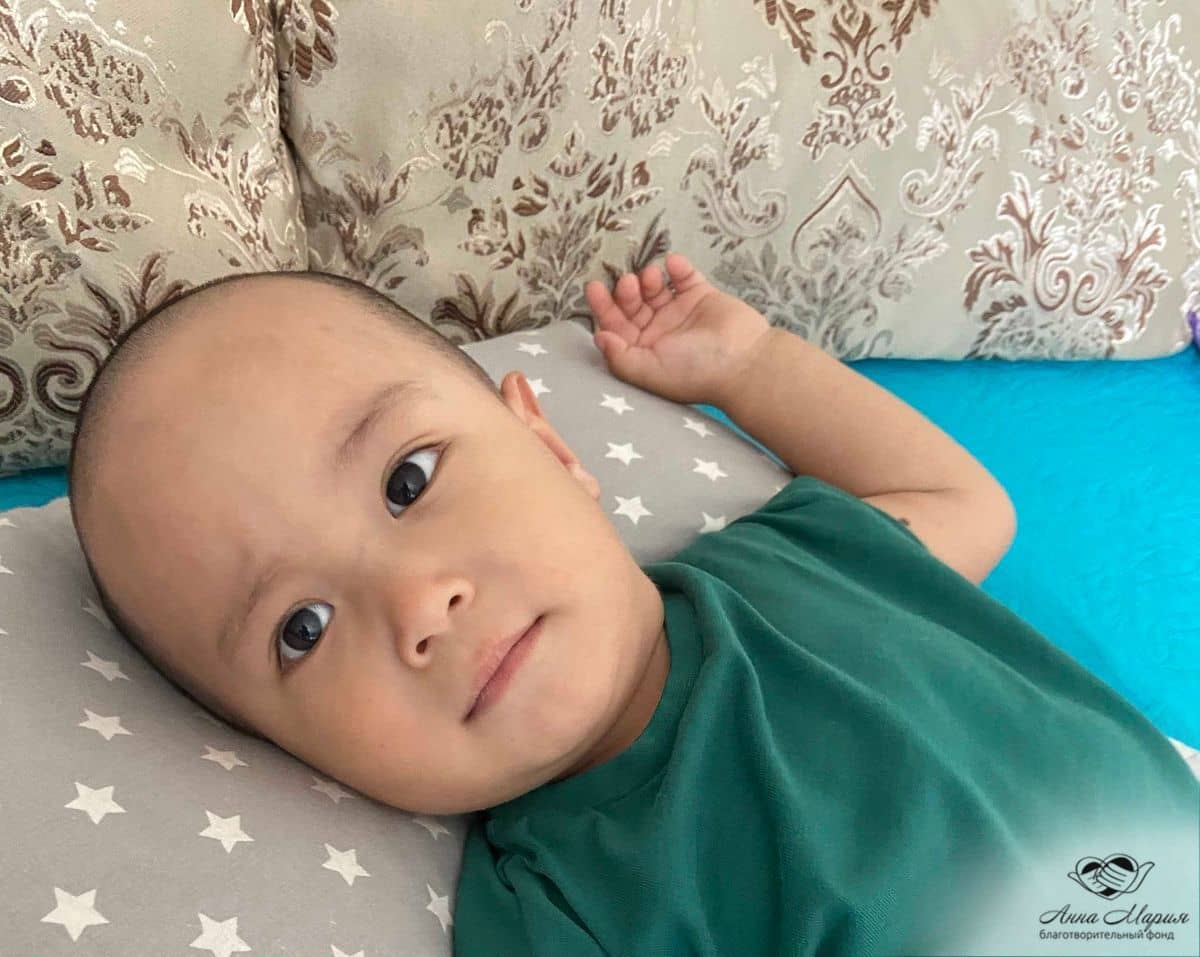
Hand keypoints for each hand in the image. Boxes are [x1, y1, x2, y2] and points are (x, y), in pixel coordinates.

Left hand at [584, 252, 771, 406]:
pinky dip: (677, 267)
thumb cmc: (695, 371)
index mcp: (644, 351)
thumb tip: (598, 337)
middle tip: (629, 283)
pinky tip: (673, 264)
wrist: (744, 362)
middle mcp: (659, 332)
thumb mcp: (649, 370)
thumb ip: (619, 356)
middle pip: (632, 305)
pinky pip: (684, 276)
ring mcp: (680, 312)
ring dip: (647, 278)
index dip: (603, 307)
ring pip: (654, 289)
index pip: (616, 326)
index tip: (594, 287)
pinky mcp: (702, 296)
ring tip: (650, 277)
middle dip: (625, 291)